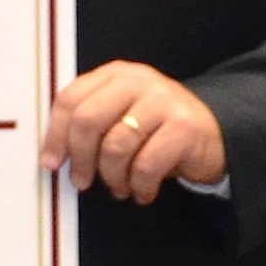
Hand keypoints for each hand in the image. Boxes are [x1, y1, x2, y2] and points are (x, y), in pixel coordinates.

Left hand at [40, 60, 226, 203]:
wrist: (214, 134)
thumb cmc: (155, 131)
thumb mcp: (119, 117)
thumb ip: (88, 124)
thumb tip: (51, 156)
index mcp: (115, 75)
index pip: (70, 99)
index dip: (55, 135)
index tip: (51, 162)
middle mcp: (139, 81)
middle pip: (87, 120)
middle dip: (79, 158)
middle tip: (82, 181)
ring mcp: (164, 101)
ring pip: (115, 146)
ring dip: (111, 176)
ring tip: (119, 186)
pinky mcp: (185, 126)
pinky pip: (145, 165)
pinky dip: (139, 186)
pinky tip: (142, 191)